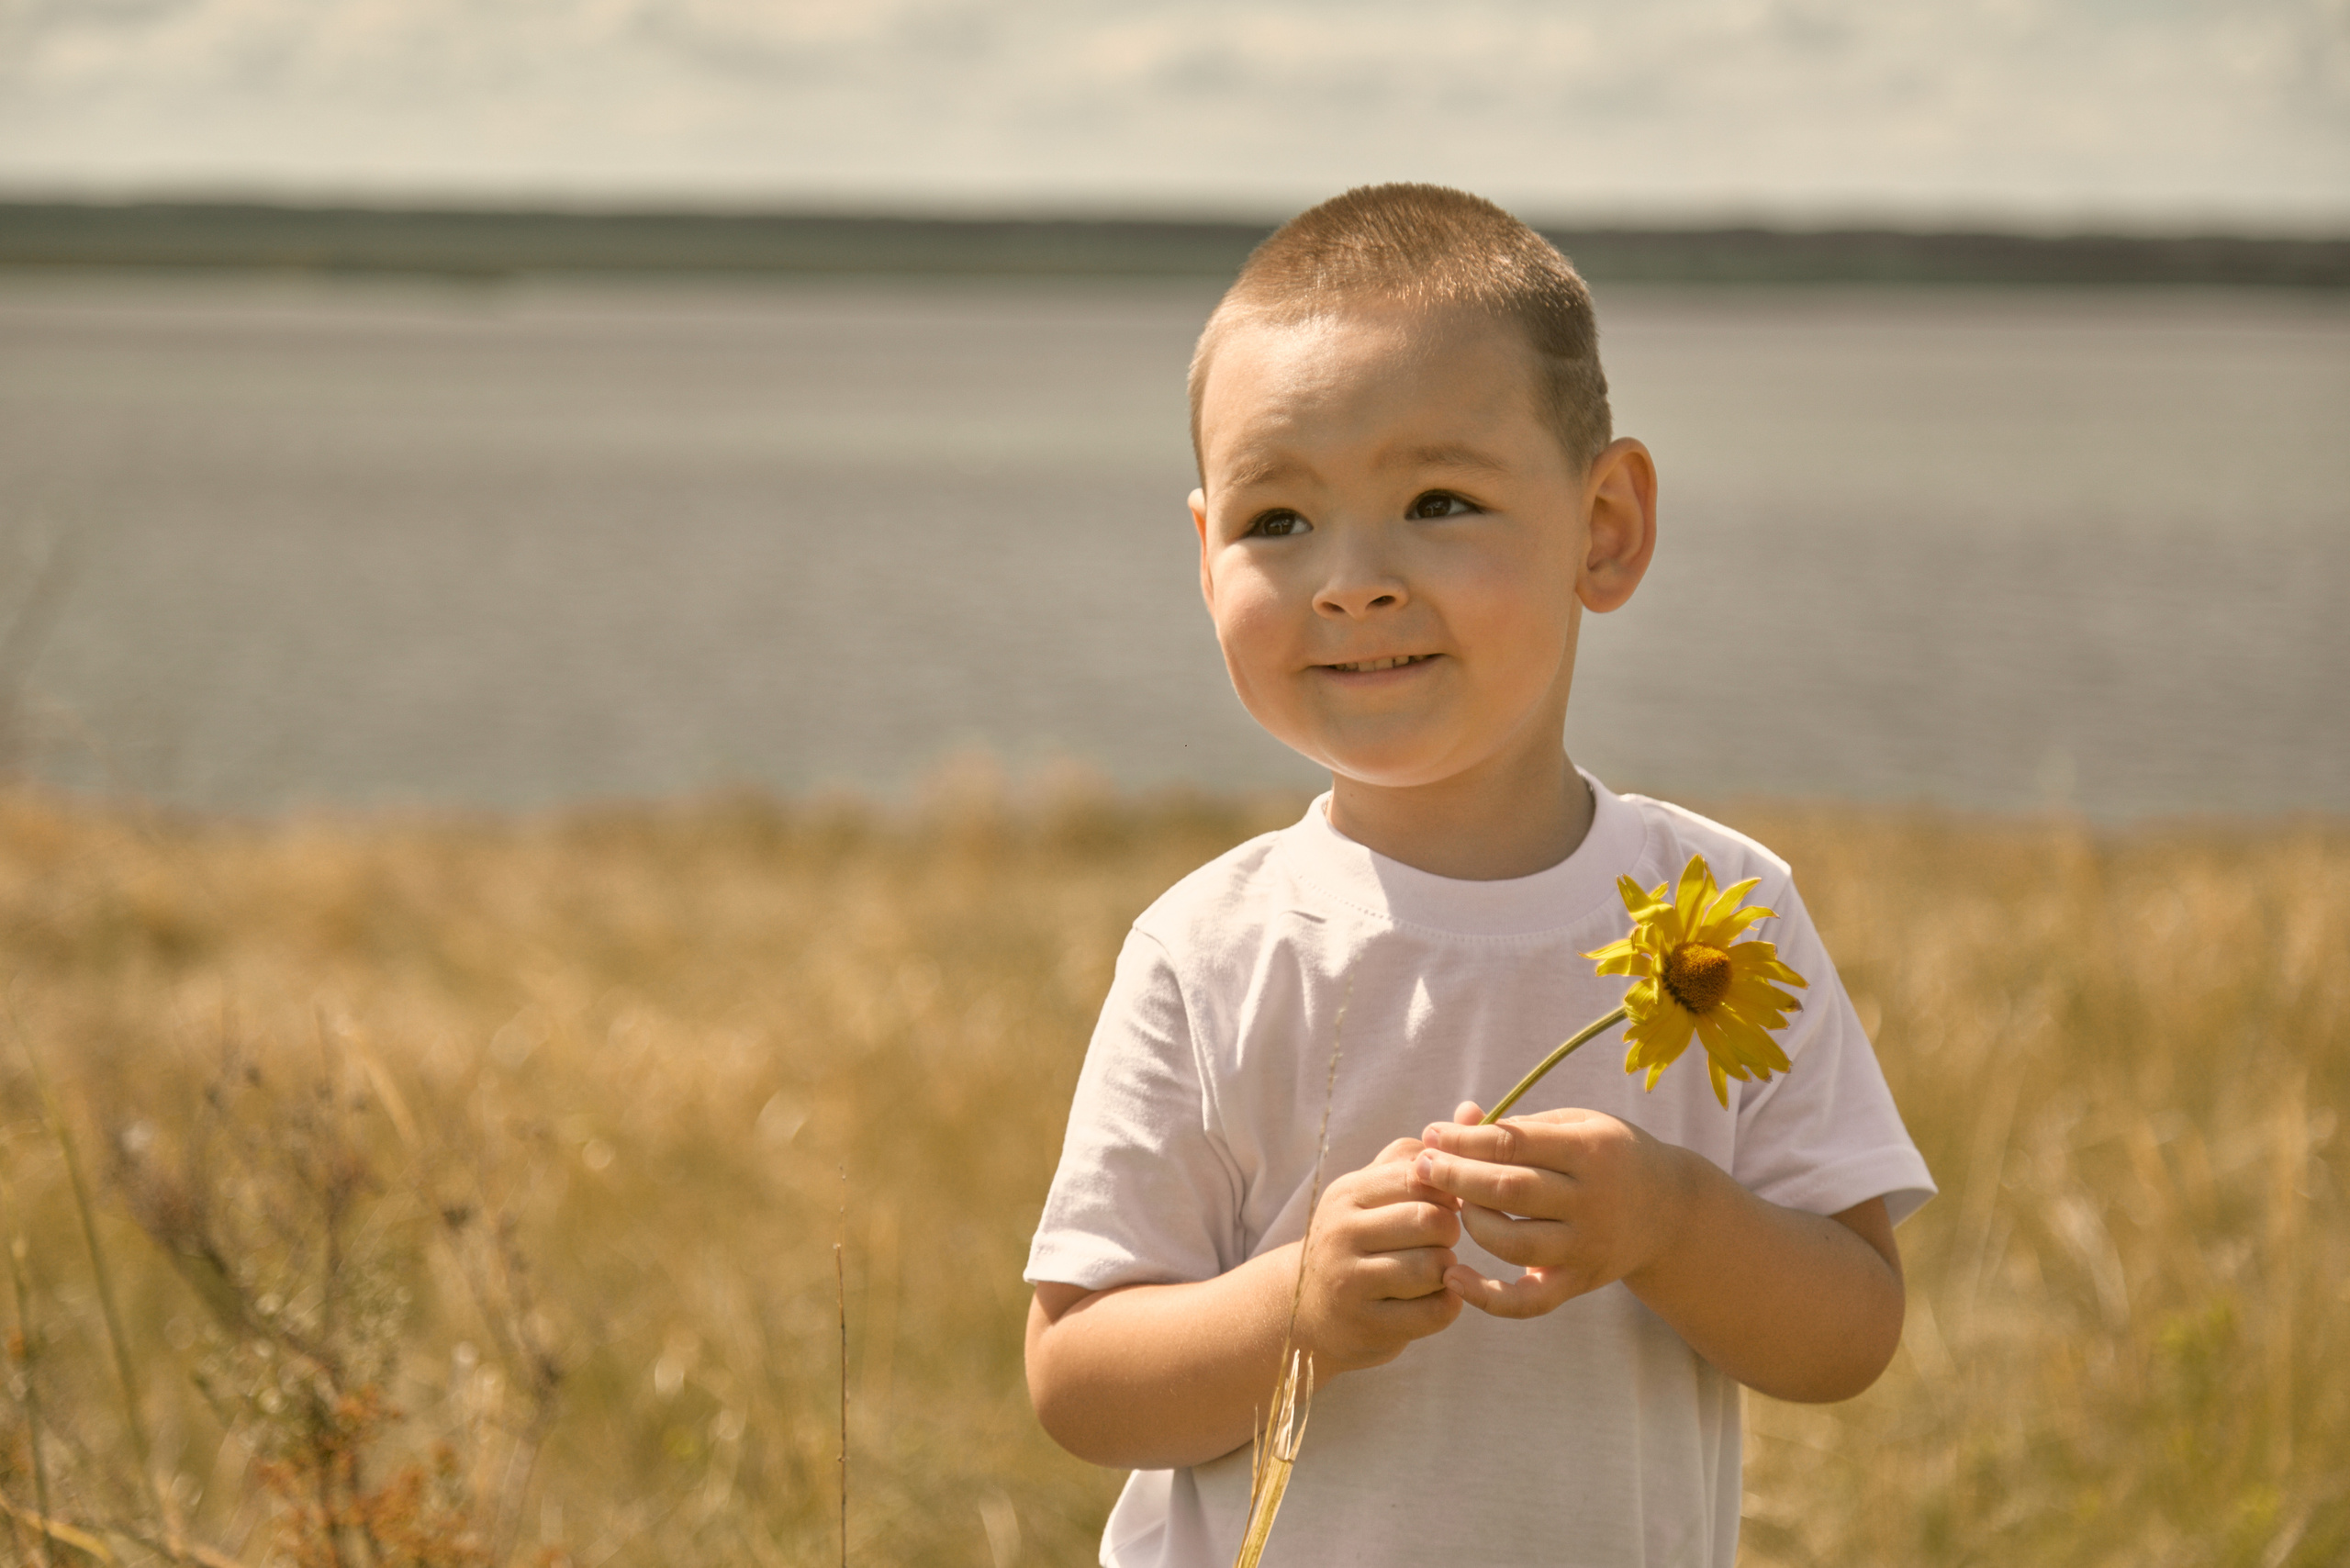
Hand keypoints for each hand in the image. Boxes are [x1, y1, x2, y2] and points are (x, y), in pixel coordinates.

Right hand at [1293, 1138, 1464, 1369]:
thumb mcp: (1373, 1191)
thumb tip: (1471, 1110)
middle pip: (1431, 1221)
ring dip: (1448, 1270)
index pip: (1418, 1174)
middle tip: (1441, 1240)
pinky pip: (1434, 1312)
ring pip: (1434, 1268)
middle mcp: (1343, 1232)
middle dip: (1450, 1232)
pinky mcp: (1367, 1325)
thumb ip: (1420, 1154)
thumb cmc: (1357, 1239)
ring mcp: (1351, 1281)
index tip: (1444, 1203)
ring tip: (1434, 1270)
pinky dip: (1446, 1305)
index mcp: (1349, 1193)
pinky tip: (1433, 1299)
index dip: (1447, 1189)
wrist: (1304, 1309)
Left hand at [1412, 1101, 1691, 1318]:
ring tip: (1452, 1204)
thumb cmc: (1608, 1155)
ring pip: (1512, 1243)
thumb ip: (1518, 1125)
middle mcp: (1590, 1201)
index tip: (1431, 1133)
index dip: (1464, 1140)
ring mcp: (1585, 1247)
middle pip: (1508, 1190)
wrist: (1670, 1210)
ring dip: (1470, 1222)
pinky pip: (1528, 1301)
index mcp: (1589, 1151)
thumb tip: (1456, 1118)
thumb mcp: (1575, 1125)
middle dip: (1455, 1176)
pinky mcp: (1578, 1282)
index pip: (1512, 1144)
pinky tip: (1453, 1277)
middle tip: (1421, 1166)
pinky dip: (1487, 1297)